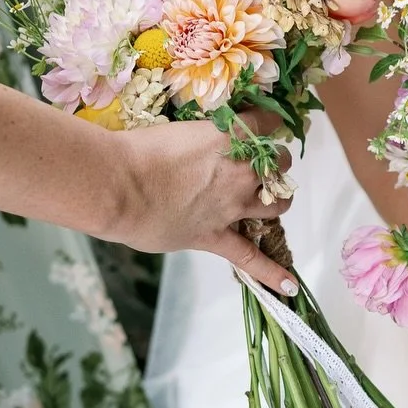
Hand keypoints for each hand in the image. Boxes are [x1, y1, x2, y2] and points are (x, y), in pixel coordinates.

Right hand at [107, 117, 297, 296]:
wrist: (119, 184)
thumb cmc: (140, 151)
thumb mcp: (180, 130)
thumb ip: (202, 139)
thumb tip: (203, 147)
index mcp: (232, 136)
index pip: (267, 121)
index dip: (268, 123)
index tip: (265, 124)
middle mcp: (241, 170)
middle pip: (279, 164)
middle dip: (275, 163)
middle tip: (263, 164)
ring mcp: (231, 206)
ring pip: (275, 204)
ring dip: (278, 200)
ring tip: (276, 200)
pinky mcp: (215, 236)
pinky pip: (249, 258)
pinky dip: (270, 272)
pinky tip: (288, 286)